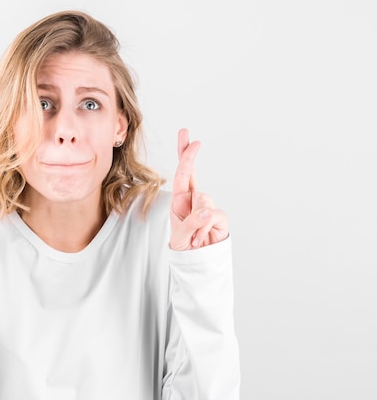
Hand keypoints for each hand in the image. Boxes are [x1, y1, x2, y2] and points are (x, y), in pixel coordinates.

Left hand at [169, 128, 228, 249]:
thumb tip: (208, 211)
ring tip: (192, 236)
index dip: (185, 156)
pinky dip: (204, 228)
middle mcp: (192, 200)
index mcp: (179, 200)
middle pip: (192, 172)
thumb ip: (191, 224)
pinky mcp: (219, 217)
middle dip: (189, 154)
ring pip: (203, 200)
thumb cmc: (185, 247)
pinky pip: (212, 216)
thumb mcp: (180, 237)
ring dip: (196, 219)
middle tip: (190, 137)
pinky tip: (200, 238)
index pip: (181, 175)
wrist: (198, 262)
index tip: (189, 139)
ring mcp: (207, 207)